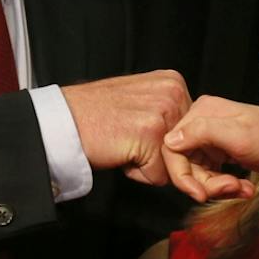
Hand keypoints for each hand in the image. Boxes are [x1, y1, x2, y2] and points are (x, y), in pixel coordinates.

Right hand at [62, 71, 191, 185]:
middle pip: (189, 149)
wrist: (62, 121)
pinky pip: (160, 175)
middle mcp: (173, 92)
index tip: (143, 138)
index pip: (194, 131)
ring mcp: (164, 112)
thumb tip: (197, 151)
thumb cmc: (95, 117)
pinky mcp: (151, 134)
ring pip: (176, 164)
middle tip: (129, 140)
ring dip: (150, 165)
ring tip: (125, 145)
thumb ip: (169, 118)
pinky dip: (138, 174)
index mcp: (174, 83)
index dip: (169, 145)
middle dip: (161, 156)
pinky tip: (120, 153)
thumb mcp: (141, 104)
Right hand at [161, 96, 258, 202]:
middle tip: (231, 190)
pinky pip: (210, 173)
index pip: (172, 147)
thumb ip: (203, 133)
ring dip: (218, 187)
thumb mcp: (239, 136)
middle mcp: (203, 120)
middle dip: (206, 183)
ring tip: (242, 189)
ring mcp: (211, 135)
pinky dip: (225, 185)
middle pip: (185, 162)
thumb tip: (170, 140)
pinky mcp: (220, 149)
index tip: (201, 195)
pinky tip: (243, 188)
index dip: (181, 175)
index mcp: (203, 110)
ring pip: (197, 172)